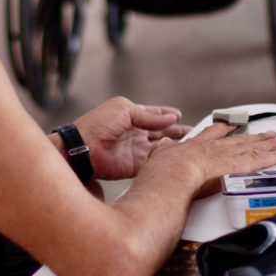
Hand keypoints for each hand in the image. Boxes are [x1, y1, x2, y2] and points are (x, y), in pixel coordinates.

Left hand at [72, 97, 186, 180]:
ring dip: (175, 146)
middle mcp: (136, 133)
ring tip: (191, 145)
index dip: (169, 116)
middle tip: (194, 133)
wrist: (81, 150)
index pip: (156, 115)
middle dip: (177, 132)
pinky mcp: (136, 165)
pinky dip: (166, 160)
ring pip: (162, 148)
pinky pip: (155, 162)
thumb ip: (149, 116)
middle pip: (162, 132)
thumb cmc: (96, 125)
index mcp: (132, 116)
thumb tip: (172, 118)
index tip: (180, 116)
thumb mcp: (124, 110)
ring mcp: (137, 149)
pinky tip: (177, 158)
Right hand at [149, 123, 275, 197]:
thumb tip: (164, 146)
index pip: (213, 135)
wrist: (173, 176)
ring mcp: (228, 155)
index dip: (224, 130)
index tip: (231, 126)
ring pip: (253, 147)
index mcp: (195, 146)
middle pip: (238, 140)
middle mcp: (215, 147)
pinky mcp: (240, 166)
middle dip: (252, 137)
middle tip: (265, 133)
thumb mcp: (159, 158)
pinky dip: (274, 156)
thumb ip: (164, 152)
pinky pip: (263, 160)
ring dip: (267, 144)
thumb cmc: (162, 174)